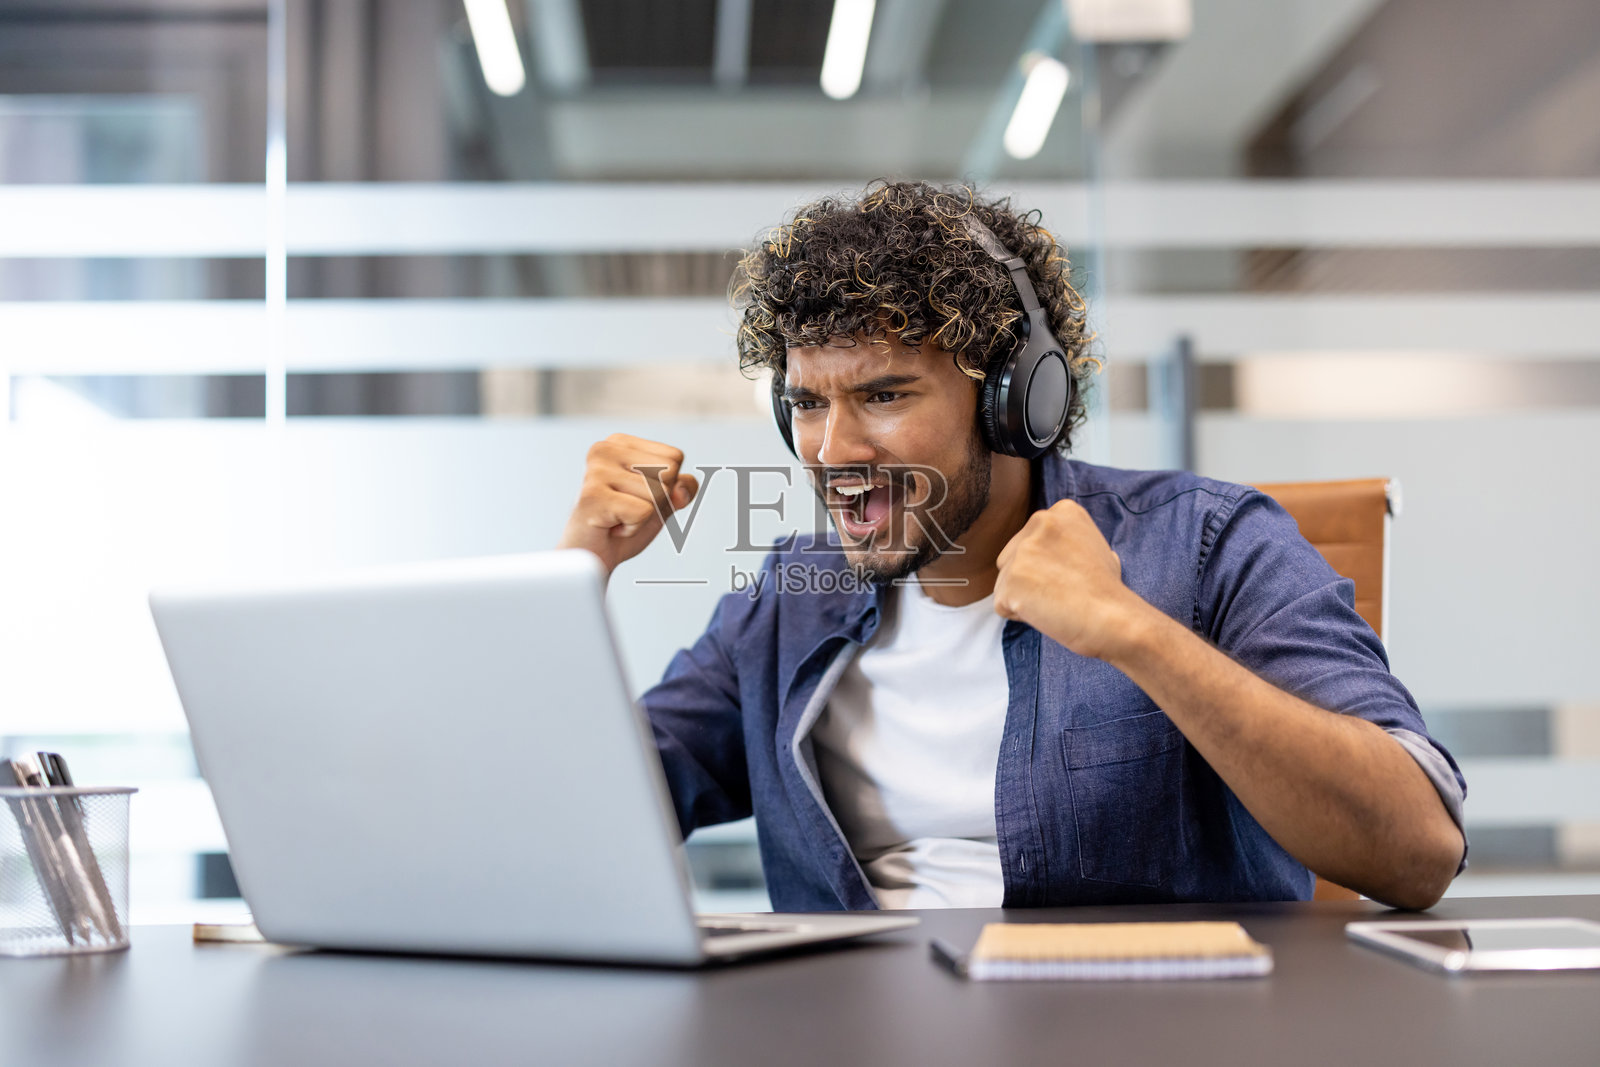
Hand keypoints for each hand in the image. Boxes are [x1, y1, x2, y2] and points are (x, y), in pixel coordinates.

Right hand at [558, 434, 700, 579]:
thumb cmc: (622, 524)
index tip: (636, 497)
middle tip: (626, 510)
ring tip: (617, 518)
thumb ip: (682, 488)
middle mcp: (604, 449)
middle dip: (656, 500)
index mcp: (619, 442)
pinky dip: (633, 528)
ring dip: (643, 517)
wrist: (592, 557)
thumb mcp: (662, 501)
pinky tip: (612, 526)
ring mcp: (596, 471)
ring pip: (657, 492)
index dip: (666, 486)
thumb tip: (682, 487)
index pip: (674, 457)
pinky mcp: (592, 496)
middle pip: (668, 472)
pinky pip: (643, 512)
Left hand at [993, 500, 1151, 660]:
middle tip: (1060, 592)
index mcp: (1061, 511)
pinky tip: (1046, 613)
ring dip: (1023, 597)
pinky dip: (1019, 615)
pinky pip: (1001, 604)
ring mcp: (1022, 551)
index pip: (1030, 540)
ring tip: (1055, 602)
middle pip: (1010, 557)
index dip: (1046, 565)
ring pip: (1004, 581)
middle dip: (1028, 579)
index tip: (1071, 574)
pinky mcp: (1010, 580)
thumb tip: (1056, 550)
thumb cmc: (1107, 590)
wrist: (1112, 617)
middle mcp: (1039, 522)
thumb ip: (1068, 540)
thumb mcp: (1096, 545)